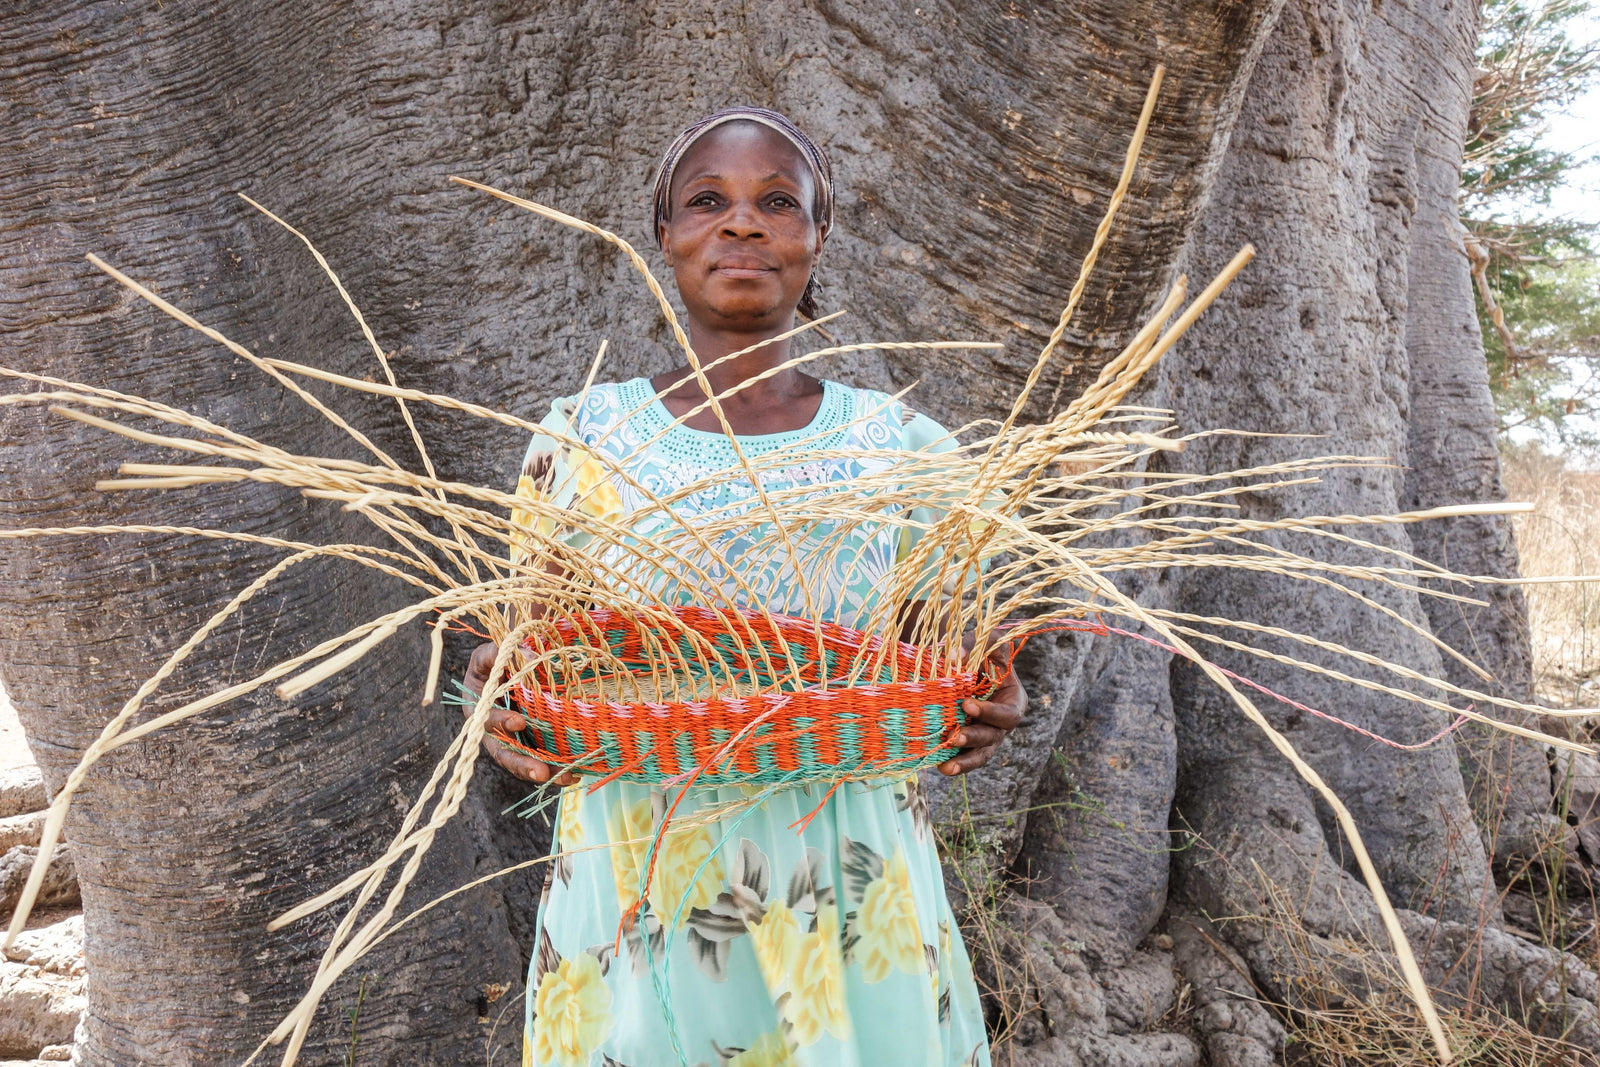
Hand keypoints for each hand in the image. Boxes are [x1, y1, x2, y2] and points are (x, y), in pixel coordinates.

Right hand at [464, 640, 575, 784]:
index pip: (485, 721)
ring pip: (525, 761)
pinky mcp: (530, 743)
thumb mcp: (489, 655)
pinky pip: (542, 758)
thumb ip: (502, 653)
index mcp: (477, 710)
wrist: (508, 670)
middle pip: (503, 753)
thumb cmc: (494, 663)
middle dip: (521, 764)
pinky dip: (557, 766)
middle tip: (540, 772)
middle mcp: (493, 733)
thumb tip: (530, 656)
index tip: (519, 721)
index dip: (500, 722)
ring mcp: (512, 741)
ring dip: (544, 771)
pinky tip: (576, 773)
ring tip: (567, 778)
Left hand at [939, 641, 1026, 775]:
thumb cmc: (979, 650)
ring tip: (946, 768)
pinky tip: (937, 766)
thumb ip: (974, 645)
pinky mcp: (969, 741)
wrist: (962, 662)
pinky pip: (964, 756)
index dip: (990, 713)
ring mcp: (986, 735)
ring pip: (980, 754)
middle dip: (973, 739)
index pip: (1008, 714)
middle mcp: (1001, 723)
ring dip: (964, 762)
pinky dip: (952, 761)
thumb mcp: (984, 640)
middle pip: (993, 738)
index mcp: (1013, 700)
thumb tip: (956, 657)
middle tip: (953, 738)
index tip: (966, 704)